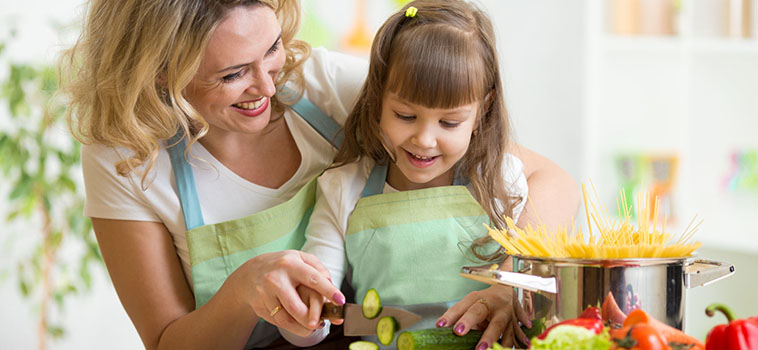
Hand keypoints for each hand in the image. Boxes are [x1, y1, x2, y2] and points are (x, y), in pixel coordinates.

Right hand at [230, 250, 344, 336]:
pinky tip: (300, 325)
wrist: (250, 274)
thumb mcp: (300, 258)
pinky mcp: (260, 306)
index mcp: (290, 263)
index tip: (340, 301)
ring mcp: (265, 293)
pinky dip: (292, 327)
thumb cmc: (283, 266)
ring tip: (313, 326)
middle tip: (321, 323)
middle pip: (296, 306)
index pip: (313, 279)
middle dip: (312, 318)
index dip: (328, 291)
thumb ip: (318, 269)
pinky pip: (279, 322)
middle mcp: (276, 278)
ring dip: (303, 327)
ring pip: (286, 318)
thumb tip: (332, 286)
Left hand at [436, 285, 530, 349]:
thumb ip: (458, 315)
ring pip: (498, 325)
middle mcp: (491, 303)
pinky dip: (509, 344)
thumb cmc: (485, 300)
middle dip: (469, 321)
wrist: (509, 290)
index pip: (461, 306)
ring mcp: (505, 313)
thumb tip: (442, 328)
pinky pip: (513, 336)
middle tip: (459, 332)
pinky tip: (503, 349)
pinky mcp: (515, 323)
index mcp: (477, 298)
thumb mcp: (471, 304)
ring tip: (482, 349)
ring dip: (491, 338)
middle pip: (479, 311)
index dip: (451, 316)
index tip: (441, 325)